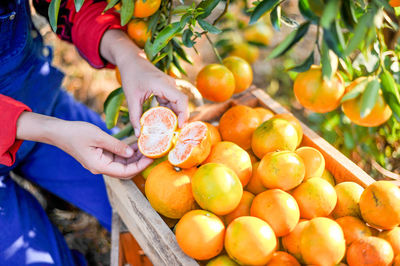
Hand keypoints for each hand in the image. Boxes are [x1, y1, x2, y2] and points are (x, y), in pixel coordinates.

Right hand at [16, 112, 152, 177]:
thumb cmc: (76, 133)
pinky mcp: (100, 156)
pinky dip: (126, 153)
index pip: (125, 172)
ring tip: (146, 147)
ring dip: (134, 157)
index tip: (151, 158)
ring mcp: (100, 162)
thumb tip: (131, 153)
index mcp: (99, 166)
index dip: (140, 166)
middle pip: (125, 171)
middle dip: (139, 163)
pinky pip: (116, 158)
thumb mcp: (98, 136)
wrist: (59, 132)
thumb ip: (116, 146)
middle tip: (152, 152)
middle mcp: (101, 168)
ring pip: (122, 164)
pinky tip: (135, 146)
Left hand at [100, 30, 188, 136]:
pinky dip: (170, 112)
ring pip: (177, 104)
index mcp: (163, 84)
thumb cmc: (131, 75)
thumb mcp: (131, 98)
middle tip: (175, 134)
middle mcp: (170, 85)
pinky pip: (172, 102)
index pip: (181, 99)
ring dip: (175, 116)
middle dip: (180, 118)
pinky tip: (165, 122)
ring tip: (170, 131)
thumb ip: (135, 116)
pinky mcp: (167, 89)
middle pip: (181, 104)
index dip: (183, 113)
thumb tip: (137, 134)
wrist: (131, 60)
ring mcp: (170, 86)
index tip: (180, 126)